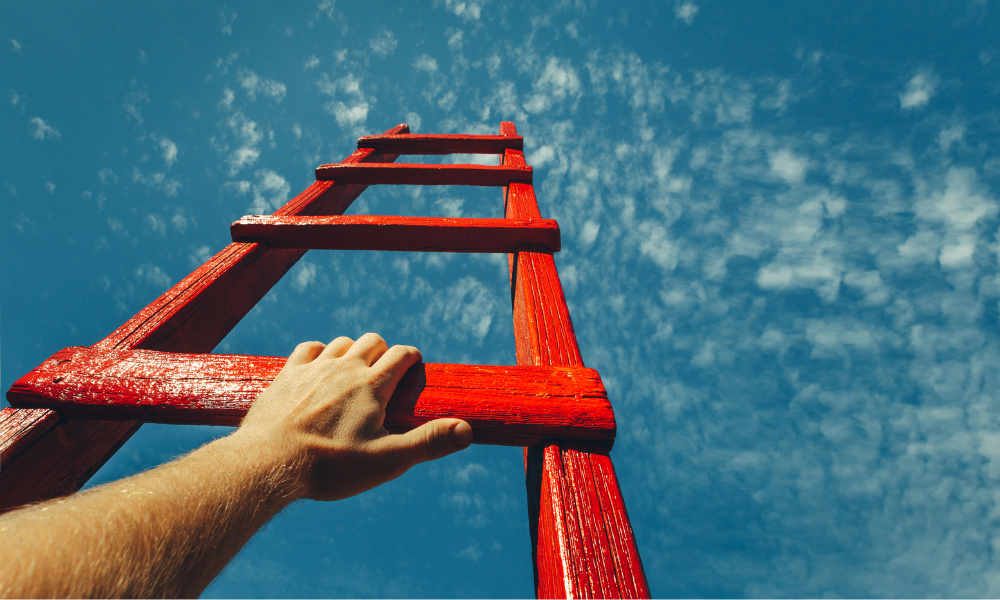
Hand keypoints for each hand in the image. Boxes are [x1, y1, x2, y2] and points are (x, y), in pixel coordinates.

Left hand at [235, 333, 472, 500]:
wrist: (268, 463)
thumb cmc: (330, 466)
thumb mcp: (386, 460)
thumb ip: (428, 443)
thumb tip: (466, 430)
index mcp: (372, 386)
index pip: (401, 355)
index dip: (411, 359)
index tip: (413, 369)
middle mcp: (344, 368)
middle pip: (372, 341)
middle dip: (384, 352)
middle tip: (385, 375)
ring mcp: (314, 369)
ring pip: (341, 343)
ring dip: (352, 351)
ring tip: (354, 373)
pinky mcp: (287, 375)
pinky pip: (309, 348)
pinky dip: (320, 352)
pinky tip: (320, 368)